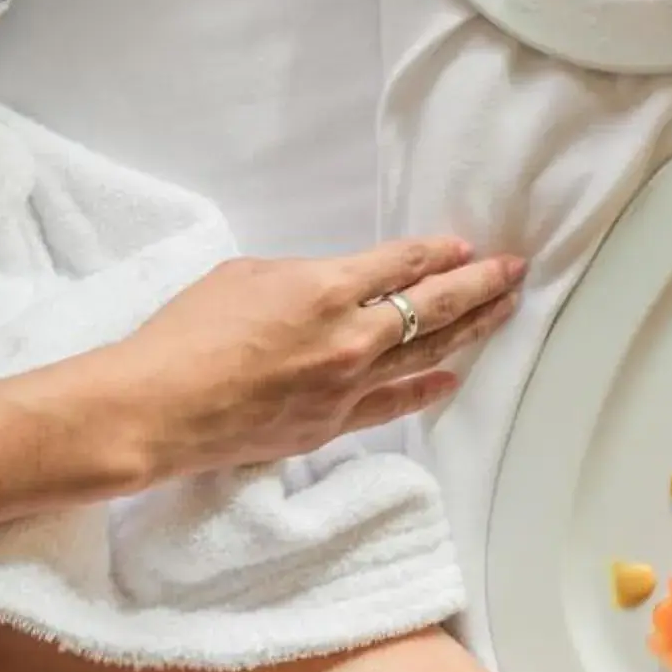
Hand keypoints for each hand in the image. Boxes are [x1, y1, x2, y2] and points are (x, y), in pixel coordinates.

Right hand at [0, 238, 523, 539]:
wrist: (156, 409)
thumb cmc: (185, 333)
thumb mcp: (246, 276)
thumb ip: (303, 278)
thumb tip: (332, 287)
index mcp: (326, 288)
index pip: (403, 265)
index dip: (439, 253)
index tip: (465, 245)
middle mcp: (350, 338)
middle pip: (434, 308)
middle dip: (480, 287)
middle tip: (514, 273)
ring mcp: (346, 387)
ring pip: (425, 355)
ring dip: (470, 332)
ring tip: (503, 313)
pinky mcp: (331, 426)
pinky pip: (394, 405)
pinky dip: (426, 388)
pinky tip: (452, 378)